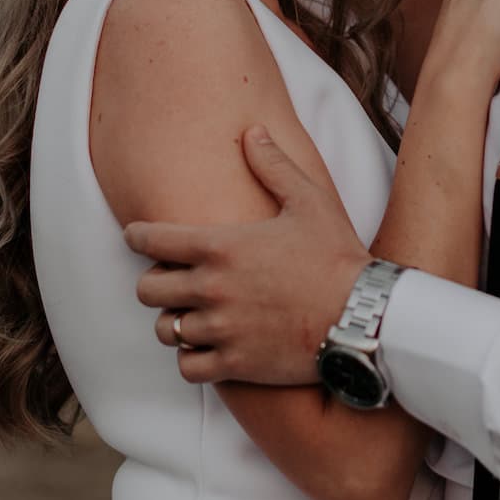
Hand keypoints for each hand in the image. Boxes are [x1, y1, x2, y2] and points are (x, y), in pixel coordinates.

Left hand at [128, 126, 368, 385]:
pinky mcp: (235, 364)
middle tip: (170, 279)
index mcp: (222, 246)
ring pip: (165, 329)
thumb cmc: (336, 256)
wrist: (364, 316)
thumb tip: (252, 132)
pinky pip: (188, 367)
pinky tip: (206, 347)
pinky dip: (191, 358)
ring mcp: (221, 329)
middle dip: (154, 281)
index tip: (135, 236)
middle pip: (147, 289)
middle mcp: (212, 288)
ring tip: (190, 315)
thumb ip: (274, 166)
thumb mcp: (309, 201)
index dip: (136, 235)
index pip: (151, 240)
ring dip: (173, 321)